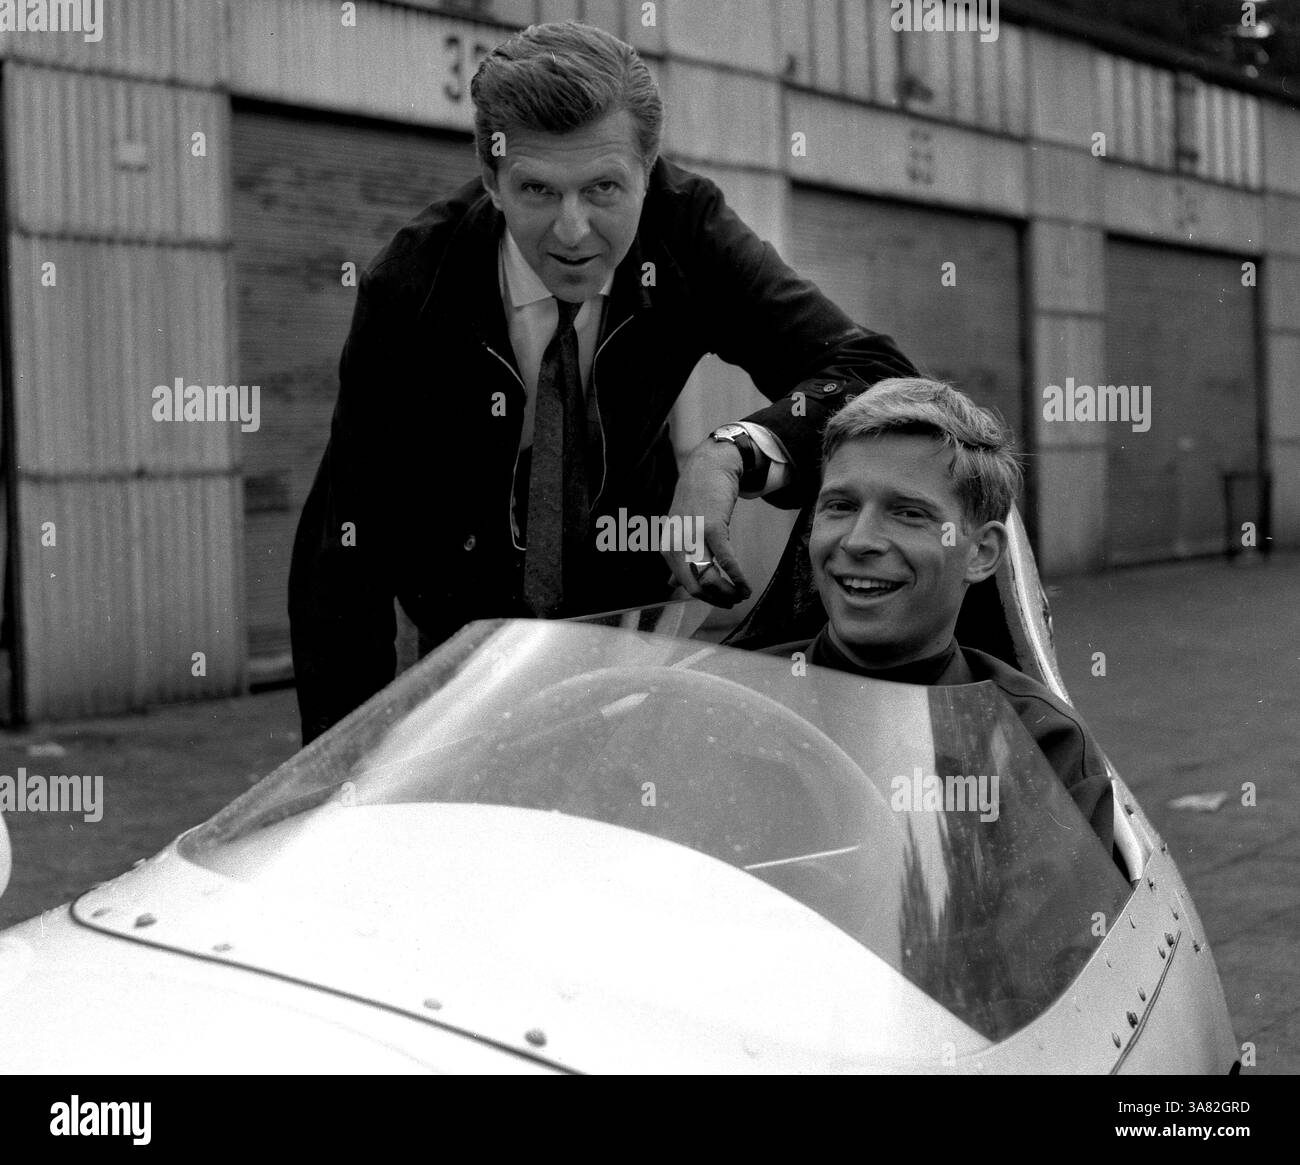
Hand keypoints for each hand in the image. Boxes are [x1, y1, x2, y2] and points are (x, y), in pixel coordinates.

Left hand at [661, 439, 752, 606]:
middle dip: (717, 599)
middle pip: (696, 587)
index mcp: (667, 548)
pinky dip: (737, 577)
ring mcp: (692, 537)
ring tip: (741, 594)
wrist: (708, 468)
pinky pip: (726, 561)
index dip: (705, 597)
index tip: (720, 600)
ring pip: (709, 579)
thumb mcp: (679, 531)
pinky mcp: (712, 528)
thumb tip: (671, 585)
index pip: (685, 584)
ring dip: (728, 592)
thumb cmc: (696, 501)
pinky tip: (745, 586)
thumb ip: (675, 558)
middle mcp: (676, 545)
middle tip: (733, 601)